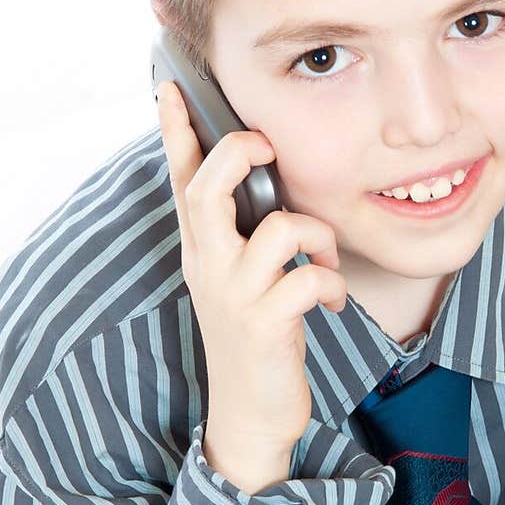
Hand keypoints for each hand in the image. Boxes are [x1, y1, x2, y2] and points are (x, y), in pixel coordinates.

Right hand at [156, 80, 346, 469]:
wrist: (251, 415)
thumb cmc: (255, 340)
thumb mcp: (238, 282)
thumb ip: (242, 237)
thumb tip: (266, 192)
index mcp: (202, 251)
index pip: (181, 182)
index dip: (176, 134)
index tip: (172, 88)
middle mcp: (209, 268)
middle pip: (208, 190)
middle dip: (239, 155)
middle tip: (266, 148)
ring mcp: (234, 297)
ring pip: (278, 230)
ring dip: (318, 238)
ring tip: (325, 264)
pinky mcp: (265, 326)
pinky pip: (308, 280)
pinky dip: (332, 285)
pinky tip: (333, 302)